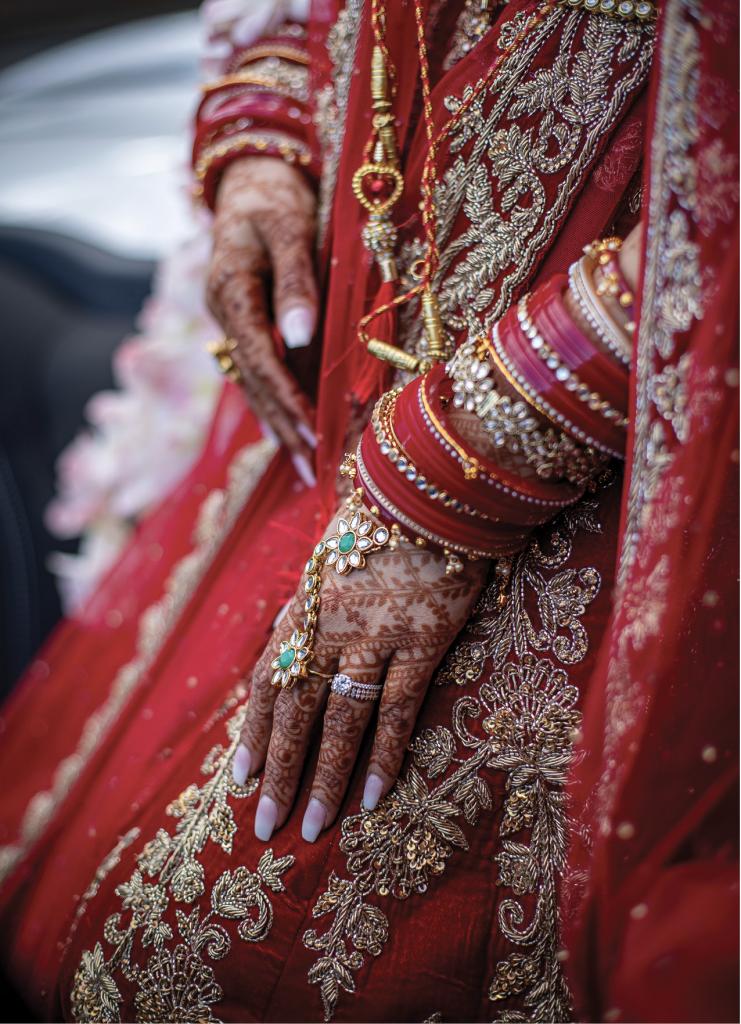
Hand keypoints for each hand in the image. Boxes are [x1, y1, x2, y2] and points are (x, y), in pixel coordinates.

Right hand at [207, 156, 318, 480]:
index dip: (286, 399)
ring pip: (255, 384)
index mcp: (231, 292)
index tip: (313, 432)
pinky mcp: (245, 326)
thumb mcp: (288, 227)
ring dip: (280, 426)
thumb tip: (302, 338)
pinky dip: (276, 404)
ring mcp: (232, 324)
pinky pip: (259, 373)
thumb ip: (295, 283)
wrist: (251, 179)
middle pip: (255, 383)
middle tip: (314, 470)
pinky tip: (290, 432)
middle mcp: (226, 316)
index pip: (260, 359)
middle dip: (285, 429)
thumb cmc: (275, 197)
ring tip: (307, 465)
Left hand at [233, 505, 488, 842]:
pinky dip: (385, 756)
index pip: (270, 677)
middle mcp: (331, 625)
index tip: (240, 775)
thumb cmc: (383, 518)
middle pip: (295, 710)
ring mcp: (376, 635)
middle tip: (264, 824)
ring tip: (311, 826)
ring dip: (324, 777)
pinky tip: (374, 796)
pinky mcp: (422, 641)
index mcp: (307, 604)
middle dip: (277, 770)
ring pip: (341, 720)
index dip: (253, 729)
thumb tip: (287, 630)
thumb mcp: (332, 553)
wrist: (435, 489)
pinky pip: (399, 709)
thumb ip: (312, 598)